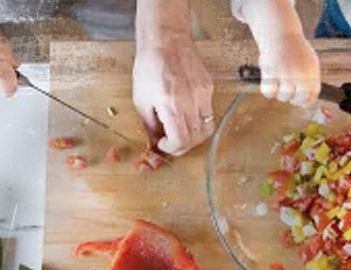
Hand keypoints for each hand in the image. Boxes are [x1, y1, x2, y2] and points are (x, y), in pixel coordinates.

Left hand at [131, 37, 213, 155]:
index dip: (172, 149)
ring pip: (206, 129)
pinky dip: (198, 120)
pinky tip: (185, 113)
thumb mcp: (141, 99)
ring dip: (193, 136)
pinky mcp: (209, 88)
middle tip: (171, 141)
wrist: (165, 39)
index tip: (163, 145)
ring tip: (180, 130)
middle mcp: (191, 101)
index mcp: (172, 104)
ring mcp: (203, 94)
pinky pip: (208, 113)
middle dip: (182, 146)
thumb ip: (150, 126)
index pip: (181, 141)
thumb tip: (154, 146)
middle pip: (196, 139)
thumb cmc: (149, 65)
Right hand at [240, 0, 320, 105]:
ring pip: (284, 96)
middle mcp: (300, 74)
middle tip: (289, 90)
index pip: (312, 97)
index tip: (300, 99)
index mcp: (312, 73)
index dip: (305, 100)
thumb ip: (311, 81)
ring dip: (280, 92)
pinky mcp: (271, 72)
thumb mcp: (310, 63)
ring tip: (279, 80)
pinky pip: (269, 92)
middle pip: (298, 100)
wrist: (281, 33)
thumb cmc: (295, 49)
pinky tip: (270, 80)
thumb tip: (310, 99)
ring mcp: (286, 74)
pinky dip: (268, 89)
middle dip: (293, 99)